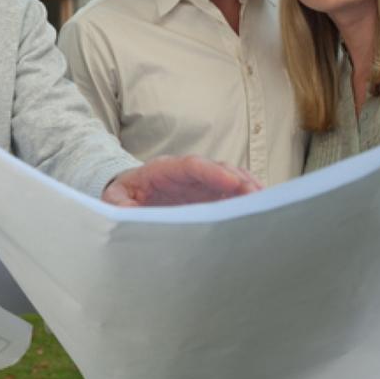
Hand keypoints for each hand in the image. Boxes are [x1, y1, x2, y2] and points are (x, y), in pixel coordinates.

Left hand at [102, 155, 261, 207]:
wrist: (129, 195)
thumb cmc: (123, 196)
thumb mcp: (114, 200)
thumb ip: (119, 204)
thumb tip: (127, 213)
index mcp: (163, 170)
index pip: (191, 165)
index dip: (212, 173)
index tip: (231, 183)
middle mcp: (187, 172)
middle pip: (217, 169)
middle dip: (238, 180)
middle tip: (257, 196)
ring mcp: (201, 182)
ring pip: (230, 178)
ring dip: (248, 188)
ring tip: (265, 205)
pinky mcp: (210, 194)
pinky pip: (233, 192)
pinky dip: (246, 198)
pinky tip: (260, 211)